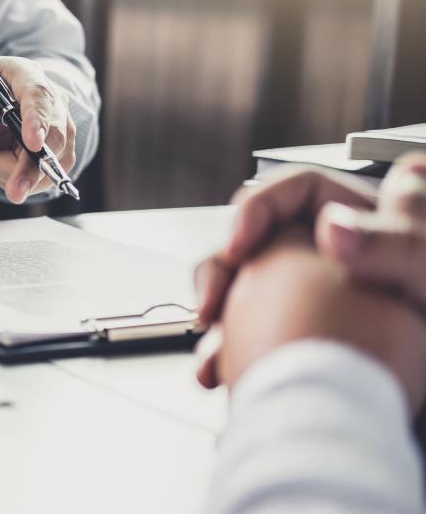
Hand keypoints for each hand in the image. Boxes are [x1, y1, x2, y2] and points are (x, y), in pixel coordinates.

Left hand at [0, 57, 75, 203]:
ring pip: (50, 163)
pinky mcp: (57, 151)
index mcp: (24, 74)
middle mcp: (49, 99)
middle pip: (54, 137)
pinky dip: (15, 178)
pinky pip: (43, 176)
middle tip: (13, 191)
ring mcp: (57, 126)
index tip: (33, 144)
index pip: (38, 95)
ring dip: (11, 172)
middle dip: (32, 168)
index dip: (38, 120)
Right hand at [195, 153, 425, 387]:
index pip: (298, 191)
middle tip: (213, 302)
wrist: (398, 427)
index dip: (259, 208)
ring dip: (216, 313)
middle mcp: (332, 261)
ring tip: (213, 346)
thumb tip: (332, 225)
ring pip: (242, 288)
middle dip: (222, 270)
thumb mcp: (425, 282)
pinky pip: (244, 332)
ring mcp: (308, 302)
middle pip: (257, 240)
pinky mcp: (293, 340)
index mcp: (366, 229)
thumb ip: (393, 242)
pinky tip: (219, 370)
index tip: (239, 246)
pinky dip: (225, 350)